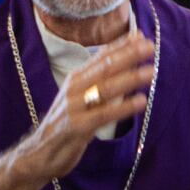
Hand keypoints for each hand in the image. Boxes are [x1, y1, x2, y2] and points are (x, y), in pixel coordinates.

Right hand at [25, 32, 152, 179]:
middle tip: (150, 47)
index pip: (101, 56)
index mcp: (76, 78)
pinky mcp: (77, 126)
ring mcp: (74, 106)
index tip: (142, 36)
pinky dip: (123, 107)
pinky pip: (104, 114)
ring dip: (130, 78)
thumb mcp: (82, 97)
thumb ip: (102, 80)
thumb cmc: (68, 122)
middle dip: (128, 56)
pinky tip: (141, 101)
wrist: (39, 153)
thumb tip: (129, 61)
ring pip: (105, 88)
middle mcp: (74, 88)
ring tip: (151, 72)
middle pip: (104, 68)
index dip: (122, 45)